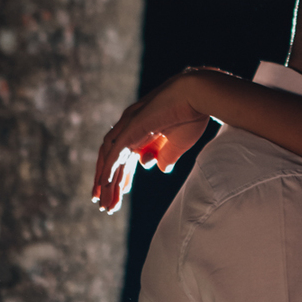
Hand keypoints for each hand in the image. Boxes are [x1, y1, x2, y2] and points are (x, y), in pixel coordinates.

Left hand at [92, 71, 214, 212]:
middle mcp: (130, 127)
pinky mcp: (130, 127)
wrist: (198, 95)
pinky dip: (107, 170)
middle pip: (113, 160)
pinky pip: (113, 152)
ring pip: (108, 158)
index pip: (124, 158)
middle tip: (106, 207)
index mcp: (142, 131)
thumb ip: (167, 156)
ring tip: (103, 204)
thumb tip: (158, 167)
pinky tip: (105, 186)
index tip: (122, 195)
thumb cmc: (192, 115)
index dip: (122, 178)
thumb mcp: (178, 144)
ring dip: (104, 182)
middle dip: (109, 184)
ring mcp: (128, 125)